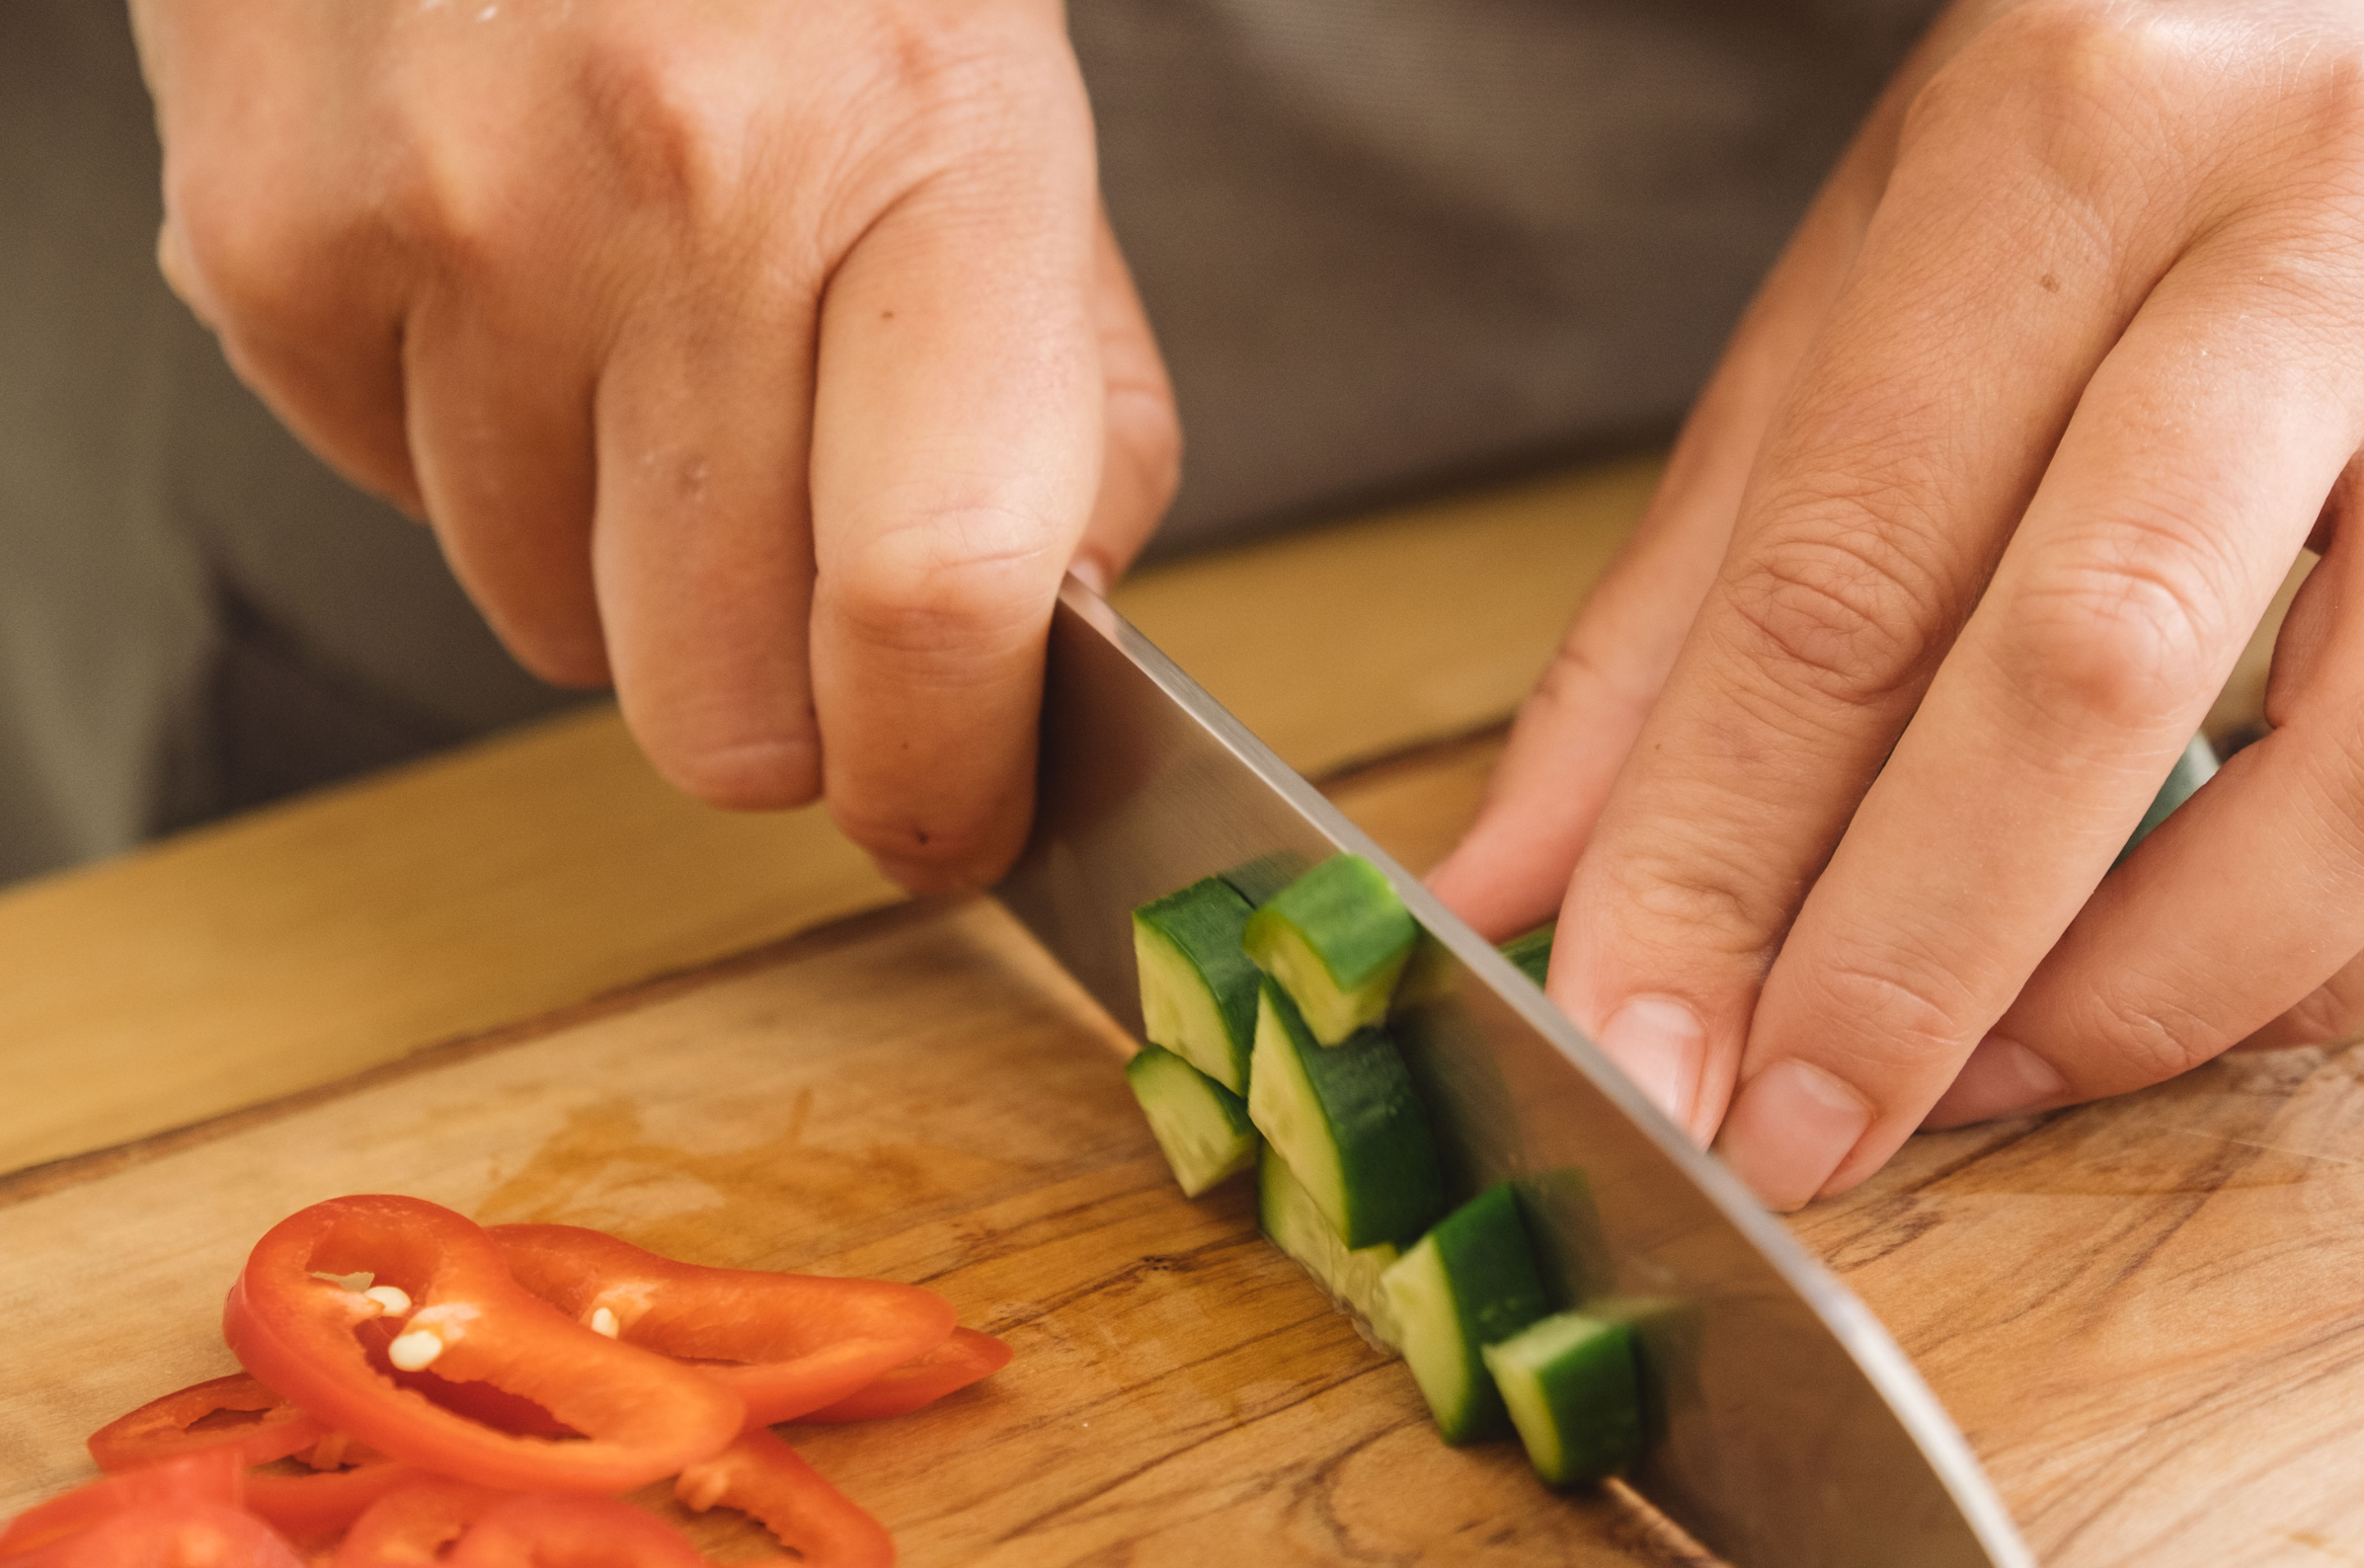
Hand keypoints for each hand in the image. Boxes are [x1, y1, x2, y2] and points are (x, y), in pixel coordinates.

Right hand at [129, 0, 1179, 889]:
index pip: (932, 608)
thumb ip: (1070, 413)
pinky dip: (476, 452)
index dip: (946, 783)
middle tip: (807, 595)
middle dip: (785, 712)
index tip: (953, 823)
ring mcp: (445, 221)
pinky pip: (402, 506)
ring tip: (656, 351)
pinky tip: (522, 285)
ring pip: (547, 630)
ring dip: (623, 564)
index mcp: (927, 154)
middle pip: (719, 707)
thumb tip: (1035, 659)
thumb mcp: (1016, 127)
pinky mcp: (267, 242)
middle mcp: (674, 191)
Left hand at [1431, 0, 2363, 1206]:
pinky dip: (2287, 960)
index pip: (1835, 574)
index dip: (1715, 853)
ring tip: (1961, 1081)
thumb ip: (1690, 602)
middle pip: (2075, 669)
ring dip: (2118, 995)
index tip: (1631, 1044)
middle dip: (1902, 961)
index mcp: (2052, 156)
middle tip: (1783, 1134)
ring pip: (2331, 777)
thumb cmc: (2110, 180)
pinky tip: (2157, 990)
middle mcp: (2289, 226)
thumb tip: (1516, 876)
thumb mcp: (1865, 318)